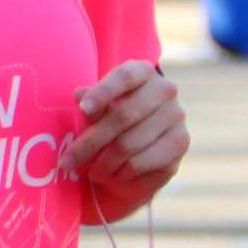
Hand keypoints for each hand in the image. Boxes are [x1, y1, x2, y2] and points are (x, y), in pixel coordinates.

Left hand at [64, 59, 188, 207]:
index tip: (83, 109)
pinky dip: (121, 173)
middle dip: (90, 142)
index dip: (103, 92)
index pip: (125, 77)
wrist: (137, 155)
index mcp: (142, 72)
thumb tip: (80, 95)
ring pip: (129, 144)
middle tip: (67, 161)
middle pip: (122, 116)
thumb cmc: (109, 124)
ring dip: (103, 163)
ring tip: (92, 172)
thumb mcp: (94, 111)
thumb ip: (90, 104)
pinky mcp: (180, 142)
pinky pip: (141, 162)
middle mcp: (164, 89)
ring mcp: (176, 115)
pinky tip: (113, 175)